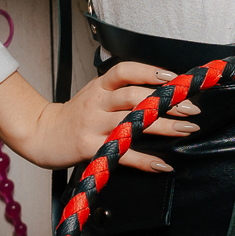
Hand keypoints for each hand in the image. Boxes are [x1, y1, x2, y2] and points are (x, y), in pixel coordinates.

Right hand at [0, 63, 200, 172]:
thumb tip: (163, 88)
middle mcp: (97, 102)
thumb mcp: (95, 93)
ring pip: (132, 123)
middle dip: (166, 102)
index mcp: (99, 86)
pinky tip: (163, 164)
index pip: (125, 71)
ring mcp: (92, 125)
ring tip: (187, 130)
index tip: (175, 78)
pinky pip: (122, 154)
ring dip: (164, 127)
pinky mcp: (89, 148)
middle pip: (134, 97)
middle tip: (192, 109)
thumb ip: (122, 89)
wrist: (42, 135)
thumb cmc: (76, 115)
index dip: (150, 71)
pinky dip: (145, 160)